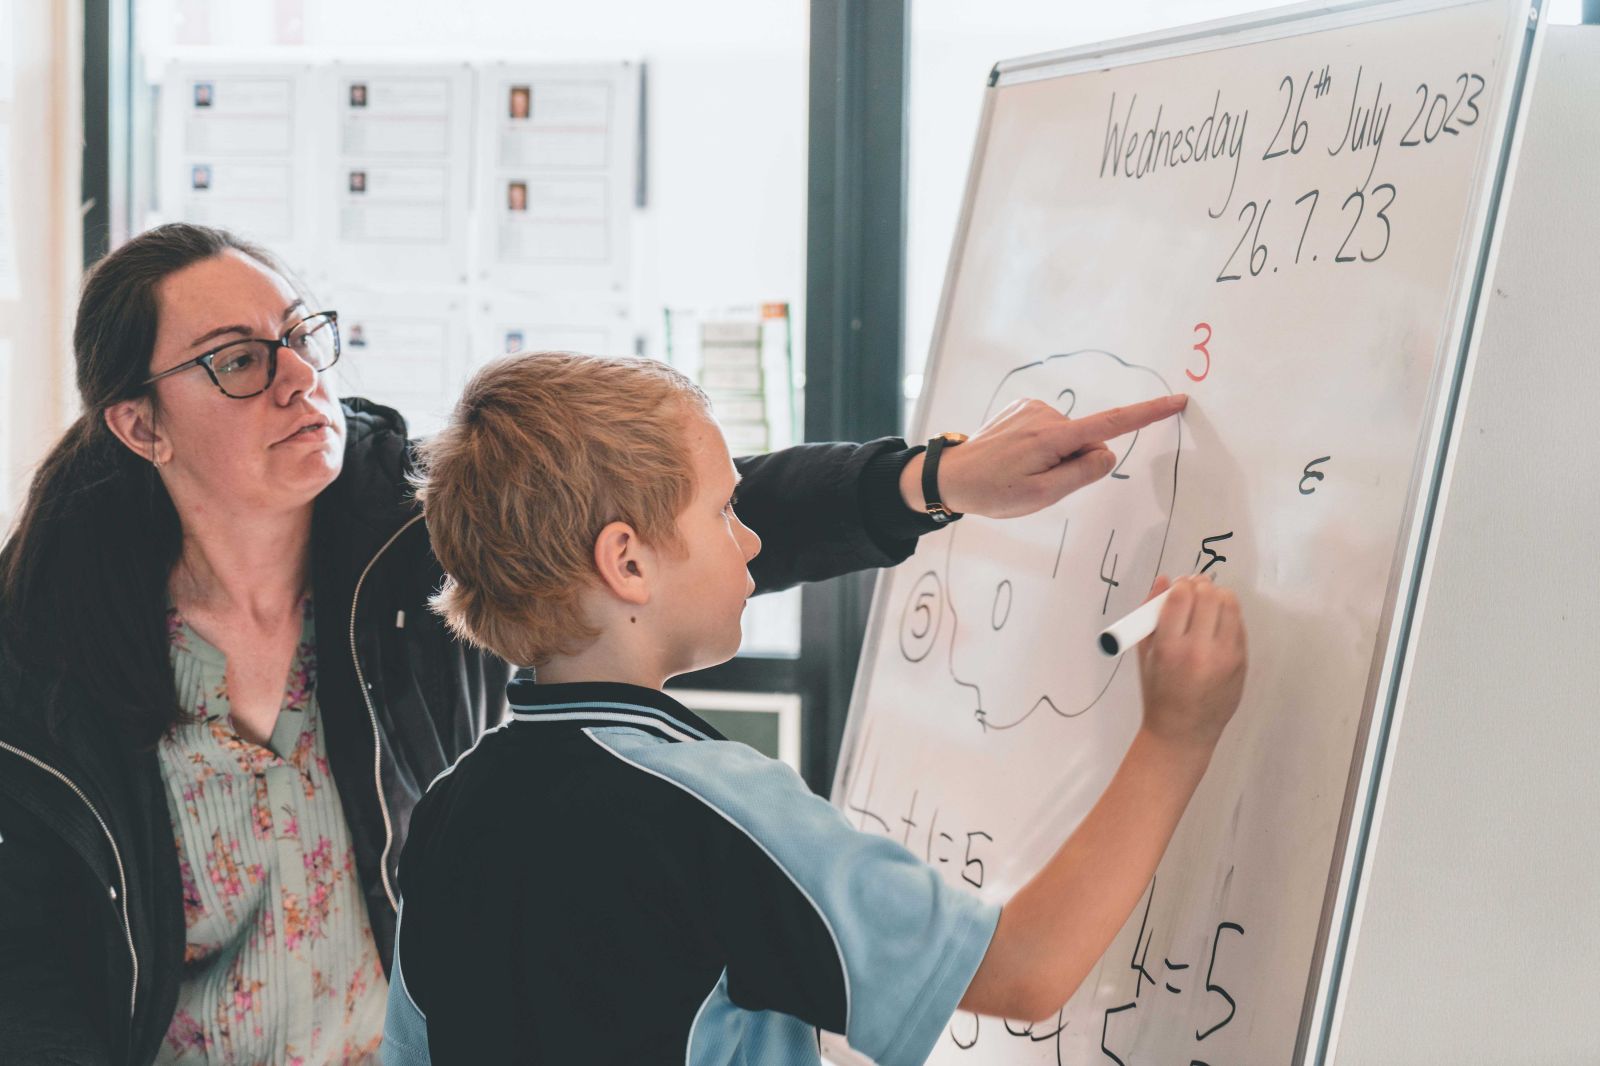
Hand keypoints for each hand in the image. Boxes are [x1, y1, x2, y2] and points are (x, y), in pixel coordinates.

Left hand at [899, 394, 1187, 519]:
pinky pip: (1049, 431)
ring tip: (1020, 472)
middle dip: (1075, 463)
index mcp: (1054, 437)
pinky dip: (1041, 447)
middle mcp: (1046, 414)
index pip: (1113, 424)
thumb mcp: (1043, 496)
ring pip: (1067, 438)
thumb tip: (1107, 452)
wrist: (950, 476)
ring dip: (1054, 457)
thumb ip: (1081, 474)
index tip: (1176, 401)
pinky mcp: (1022, 408)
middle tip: (1038, 483)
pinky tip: (1015, 458)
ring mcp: (1033, 408)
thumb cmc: (994, 492)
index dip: (1148, 414)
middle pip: (1086, 441)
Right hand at [1135, 574, 1247, 755]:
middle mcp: (1199, 651)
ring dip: (1217, 596)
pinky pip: (1239, 624)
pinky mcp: (1241, 662)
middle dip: (1199, 586)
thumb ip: (1150, 615)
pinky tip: (1217, 622)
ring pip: (1229, 605)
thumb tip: (1163, 580)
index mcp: (1169, 648)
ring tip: (1208, 602)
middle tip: (1194, 589)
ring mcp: (1224, 657)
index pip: (1180, 598)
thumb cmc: (1158, 691)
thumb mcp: (1145, 654)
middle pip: (1207, 596)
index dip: (1179, 585)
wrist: (1184, 730)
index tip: (1178, 586)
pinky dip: (1228, 615)